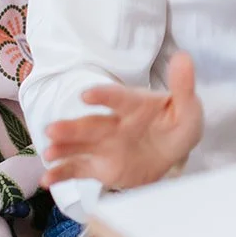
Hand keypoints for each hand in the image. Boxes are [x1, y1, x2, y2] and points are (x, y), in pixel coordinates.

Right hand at [40, 52, 203, 191]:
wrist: (172, 152)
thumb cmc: (178, 123)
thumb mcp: (188, 108)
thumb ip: (183, 86)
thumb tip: (183, 57)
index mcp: (134, 106)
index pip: (118, 99)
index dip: (103, 96)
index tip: (86, 96)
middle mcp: (114, 123)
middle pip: (91, 124)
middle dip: (72, 127)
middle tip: (52, 130)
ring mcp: (105, 145)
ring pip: (80, 145)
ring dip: (63, 147)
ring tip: (48, 153)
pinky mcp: (100, 166)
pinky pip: (79, 168)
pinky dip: (62, 173)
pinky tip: (48, 179)